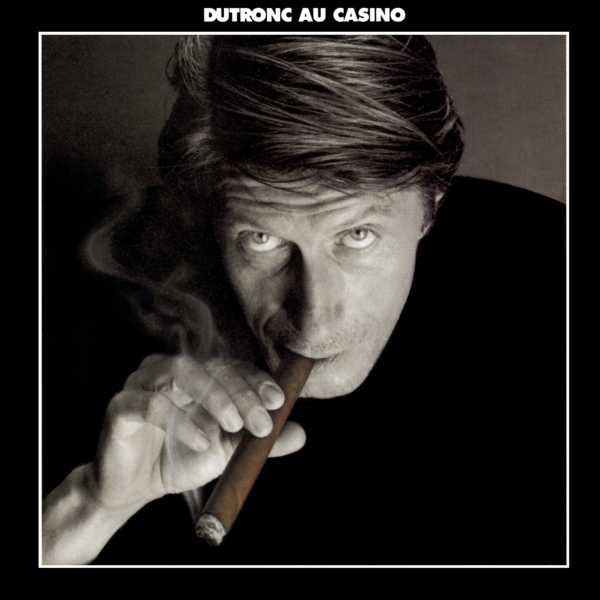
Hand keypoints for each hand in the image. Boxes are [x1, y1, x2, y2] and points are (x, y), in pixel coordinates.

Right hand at [89, 354, 305, 512]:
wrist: (136, 487)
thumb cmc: (182, 459)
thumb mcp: (228, 452)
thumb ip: (259, 442)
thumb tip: (300, 434)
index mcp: (198, 376)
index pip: (232, 366)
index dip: (256, 380)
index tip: (277, 401)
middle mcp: (171, 371)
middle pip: (211, 366)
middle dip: (241, 392)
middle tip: (261, 422)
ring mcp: (144, 383)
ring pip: (181, 371)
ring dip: (215, 396)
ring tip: (234, 426)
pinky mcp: (122, 406)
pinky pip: (152, 403)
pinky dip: (180, 420)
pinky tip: (201, 440)